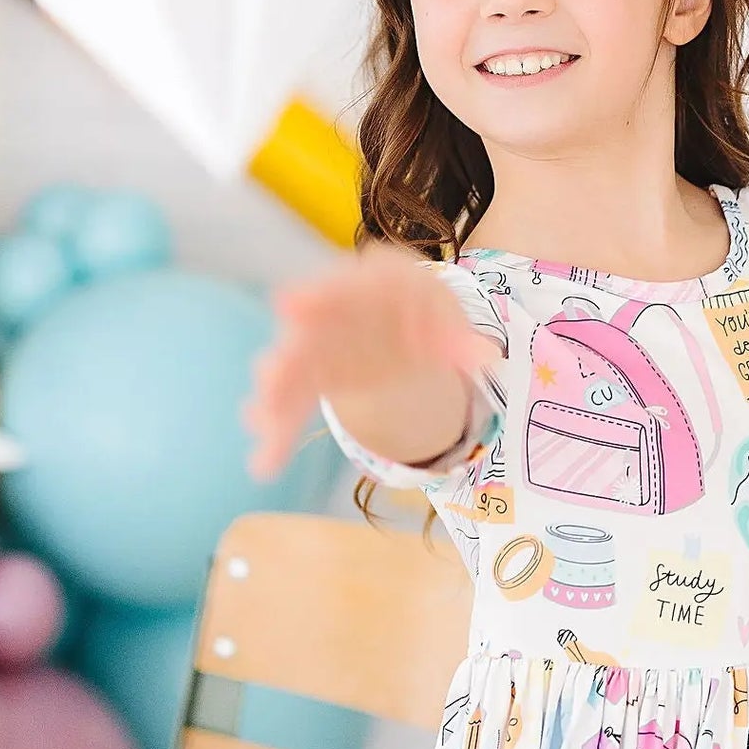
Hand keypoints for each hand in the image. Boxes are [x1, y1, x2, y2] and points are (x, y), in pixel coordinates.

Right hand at [242, 244, 490, 478]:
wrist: (403, 319)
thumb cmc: (426, 309)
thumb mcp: (449, 320)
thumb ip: (462, 342)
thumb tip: (488, 357)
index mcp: (370, 284)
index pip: (344, 286)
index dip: (317, 296)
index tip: (289, 305)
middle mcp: (334, 311)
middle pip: (306, 332)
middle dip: (288, 354)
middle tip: (269, 377)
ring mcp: (319, 344)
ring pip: (291, 371)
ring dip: (275, 399)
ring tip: (260, 425)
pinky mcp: (313, 379)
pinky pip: (292, 405)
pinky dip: (280, 432)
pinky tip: (266, 464)